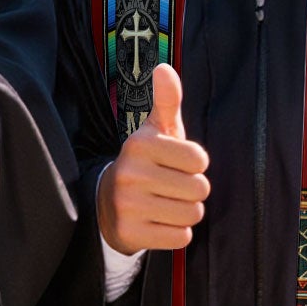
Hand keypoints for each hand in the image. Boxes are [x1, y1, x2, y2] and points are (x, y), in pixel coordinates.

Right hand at [97, 63, 209, 251]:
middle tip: (170, 188)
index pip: (200, 160)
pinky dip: (175, 233)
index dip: (195, 165)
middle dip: (192, 191)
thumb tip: (164, 68)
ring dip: (185, 212)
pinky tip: (158, 222)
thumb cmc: (145, 164)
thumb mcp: (155, 132)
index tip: (175, 164)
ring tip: (165, 204)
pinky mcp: (130, 233)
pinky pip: (180, 237)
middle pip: (200, 189)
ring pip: (192, 214)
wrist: (106, 204)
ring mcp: (128, 205)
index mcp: (140, 144)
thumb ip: (166, 101)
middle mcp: (130, 173)